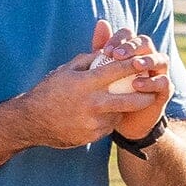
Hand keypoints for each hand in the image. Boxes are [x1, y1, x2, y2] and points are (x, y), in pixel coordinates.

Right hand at [23, 17, 173, 150]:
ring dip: (124, 108)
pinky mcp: (94, 135)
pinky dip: (110, 119)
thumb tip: (108, 50)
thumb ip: (88, 60)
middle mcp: (92, 103)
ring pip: (120, 113)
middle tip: (153, 90)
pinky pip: (109, 125)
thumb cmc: (49, 91)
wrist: (32, 121)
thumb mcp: (65, 71)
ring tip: (121, 101)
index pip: (116, 70)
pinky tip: (102, 115)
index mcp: (86, 83)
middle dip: (146, 95)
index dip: (133, 64)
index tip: (144, 59)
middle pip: (130, 100)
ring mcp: (94, 121)